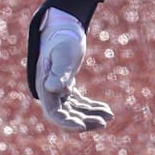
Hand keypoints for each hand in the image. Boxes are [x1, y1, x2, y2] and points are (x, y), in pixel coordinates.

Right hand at [35, 8, 114, 131]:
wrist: (63, 28)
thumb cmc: (63, 39)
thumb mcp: (64, 54)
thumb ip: (59, 72)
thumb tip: (53, 88)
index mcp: (44, 87)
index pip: (54, 113)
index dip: (67, 123)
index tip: (82, 126)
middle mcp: (49, 93)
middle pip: (66, 116)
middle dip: (84, 121)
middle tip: (104, 122)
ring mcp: (57, 91)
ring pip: (74, 112)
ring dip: (90, 116)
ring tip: (110, 116)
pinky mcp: (66, 88)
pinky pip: (79, 104)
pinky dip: (91, 108)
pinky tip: (106, 109)